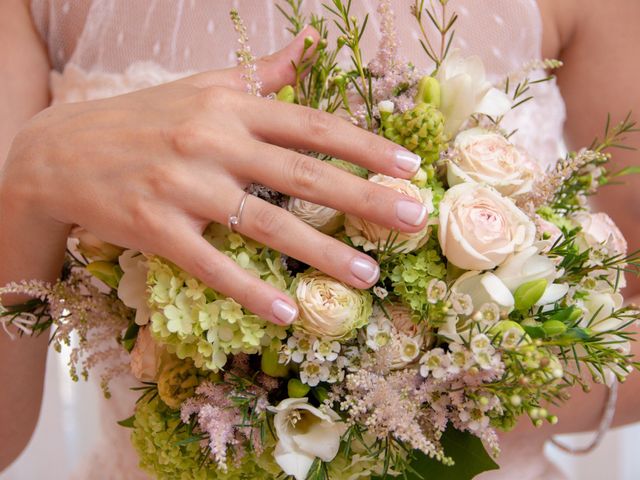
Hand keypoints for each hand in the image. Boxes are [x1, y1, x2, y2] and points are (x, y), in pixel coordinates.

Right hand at [0, 27, 425, 325]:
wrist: (59, 151)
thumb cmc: (143, 119)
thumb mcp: (203, 85)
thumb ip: (263, 73)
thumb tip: (310, 45)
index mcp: (231, 105)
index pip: (313, 125)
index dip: (366, 146)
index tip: (409, 166)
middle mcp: (213, 141)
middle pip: (303, 173)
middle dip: (365, 198)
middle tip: (412, 219)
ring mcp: (183, 185)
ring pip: (266, 224)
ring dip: (322, 253)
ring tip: (367, 276)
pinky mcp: (155, 227)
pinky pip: (213, 265)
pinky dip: (251, 289)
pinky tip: (288, 311)